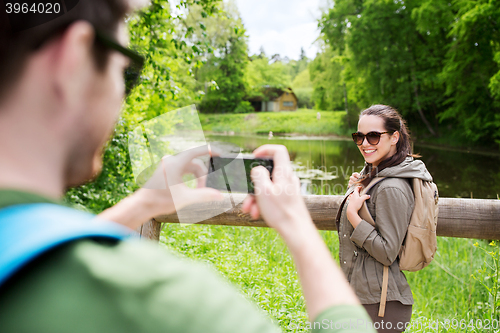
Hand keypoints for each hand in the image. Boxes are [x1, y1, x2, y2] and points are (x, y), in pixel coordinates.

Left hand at [99, 145, 223, 228]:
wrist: (143, 205)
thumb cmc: (161, 201)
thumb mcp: (185, 198)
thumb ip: (204, 195)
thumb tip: (220, 196)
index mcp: (174, 164)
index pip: (196, 151)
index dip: (210, 150)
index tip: (221, 153)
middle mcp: (171, 160)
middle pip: (195, 164)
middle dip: (202, 177)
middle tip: (202, 192)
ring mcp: (168, 163)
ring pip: (190, 167)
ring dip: (197, 178)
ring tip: (197, 192)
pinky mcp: (167, 168)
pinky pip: (185, 168)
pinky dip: (191, 177)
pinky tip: (193, 187)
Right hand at [243, 145, 360, 319]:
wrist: (296, 231)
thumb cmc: (281, 211)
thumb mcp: (263, 190)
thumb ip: (258, 174)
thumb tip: (257, 169)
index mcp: (284, 172)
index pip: (278, 151)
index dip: (265, 150)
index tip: (253, 157)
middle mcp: (288, 179)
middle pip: (267, 173)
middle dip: (253, 184)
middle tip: (246, 196)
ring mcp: (288, 190)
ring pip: (267, 187)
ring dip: (255, 197)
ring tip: (250, 210)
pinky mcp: (287, 200)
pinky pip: (271, 197)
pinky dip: (262, 203)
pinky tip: (257, 214)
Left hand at [346, 186, 369, 227]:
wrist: (351, 211)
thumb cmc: (355, 204)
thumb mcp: (361, 200)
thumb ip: (365, 197)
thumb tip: (368, 196)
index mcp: (355, 194)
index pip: (356, 188)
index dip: (359, 187)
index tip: (361, 187)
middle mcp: (352, 196)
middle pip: (355, 192)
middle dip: (358, 191)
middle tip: (361, 191)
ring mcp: (351, 199)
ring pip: (354, 196)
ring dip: (357, 195)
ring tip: (360, 196)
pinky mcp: (351, 203)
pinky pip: (354, 199)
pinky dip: (356, 199)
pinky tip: (358, 201)